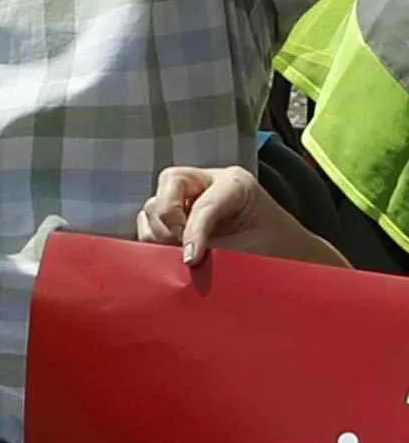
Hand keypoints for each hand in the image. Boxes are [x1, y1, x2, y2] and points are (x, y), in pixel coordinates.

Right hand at [139, 162, 338, 273]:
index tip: (190, 260)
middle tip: (180, 249)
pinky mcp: (178, 214)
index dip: (192, 232)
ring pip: (155, 202)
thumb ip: (216, 248)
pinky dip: (153, 236)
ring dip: (158, 230)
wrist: (291, 260)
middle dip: (168, 218)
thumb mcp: (252, 250)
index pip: (204, 203)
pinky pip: (150, 220)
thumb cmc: (279, 253)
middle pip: (169, 183)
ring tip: (176, 254)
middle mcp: (208, 182)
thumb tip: (180, 259)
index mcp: (236, 183)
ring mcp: (190, 196)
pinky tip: (168, 253)